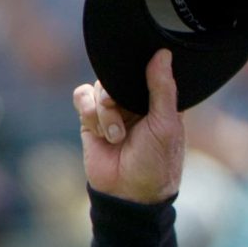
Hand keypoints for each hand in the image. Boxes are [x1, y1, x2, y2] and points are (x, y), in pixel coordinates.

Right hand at [72, 49, 184, 202]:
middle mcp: (135, 102)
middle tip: (122, 111)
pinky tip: (101, 131)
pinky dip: (88, 110)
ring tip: (116, 136)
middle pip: (118, 75)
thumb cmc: (156, 161)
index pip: (148, 70)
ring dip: (105, 111)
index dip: (141, 69)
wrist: (128, 193)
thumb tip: (163, 53)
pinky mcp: (90, 119)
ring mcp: (112, 110)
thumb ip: (162, 88)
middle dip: (117, 94)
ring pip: (99, 87)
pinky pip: (81, 96)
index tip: (137, 77)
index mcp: (158, 100)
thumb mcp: (166, 123)